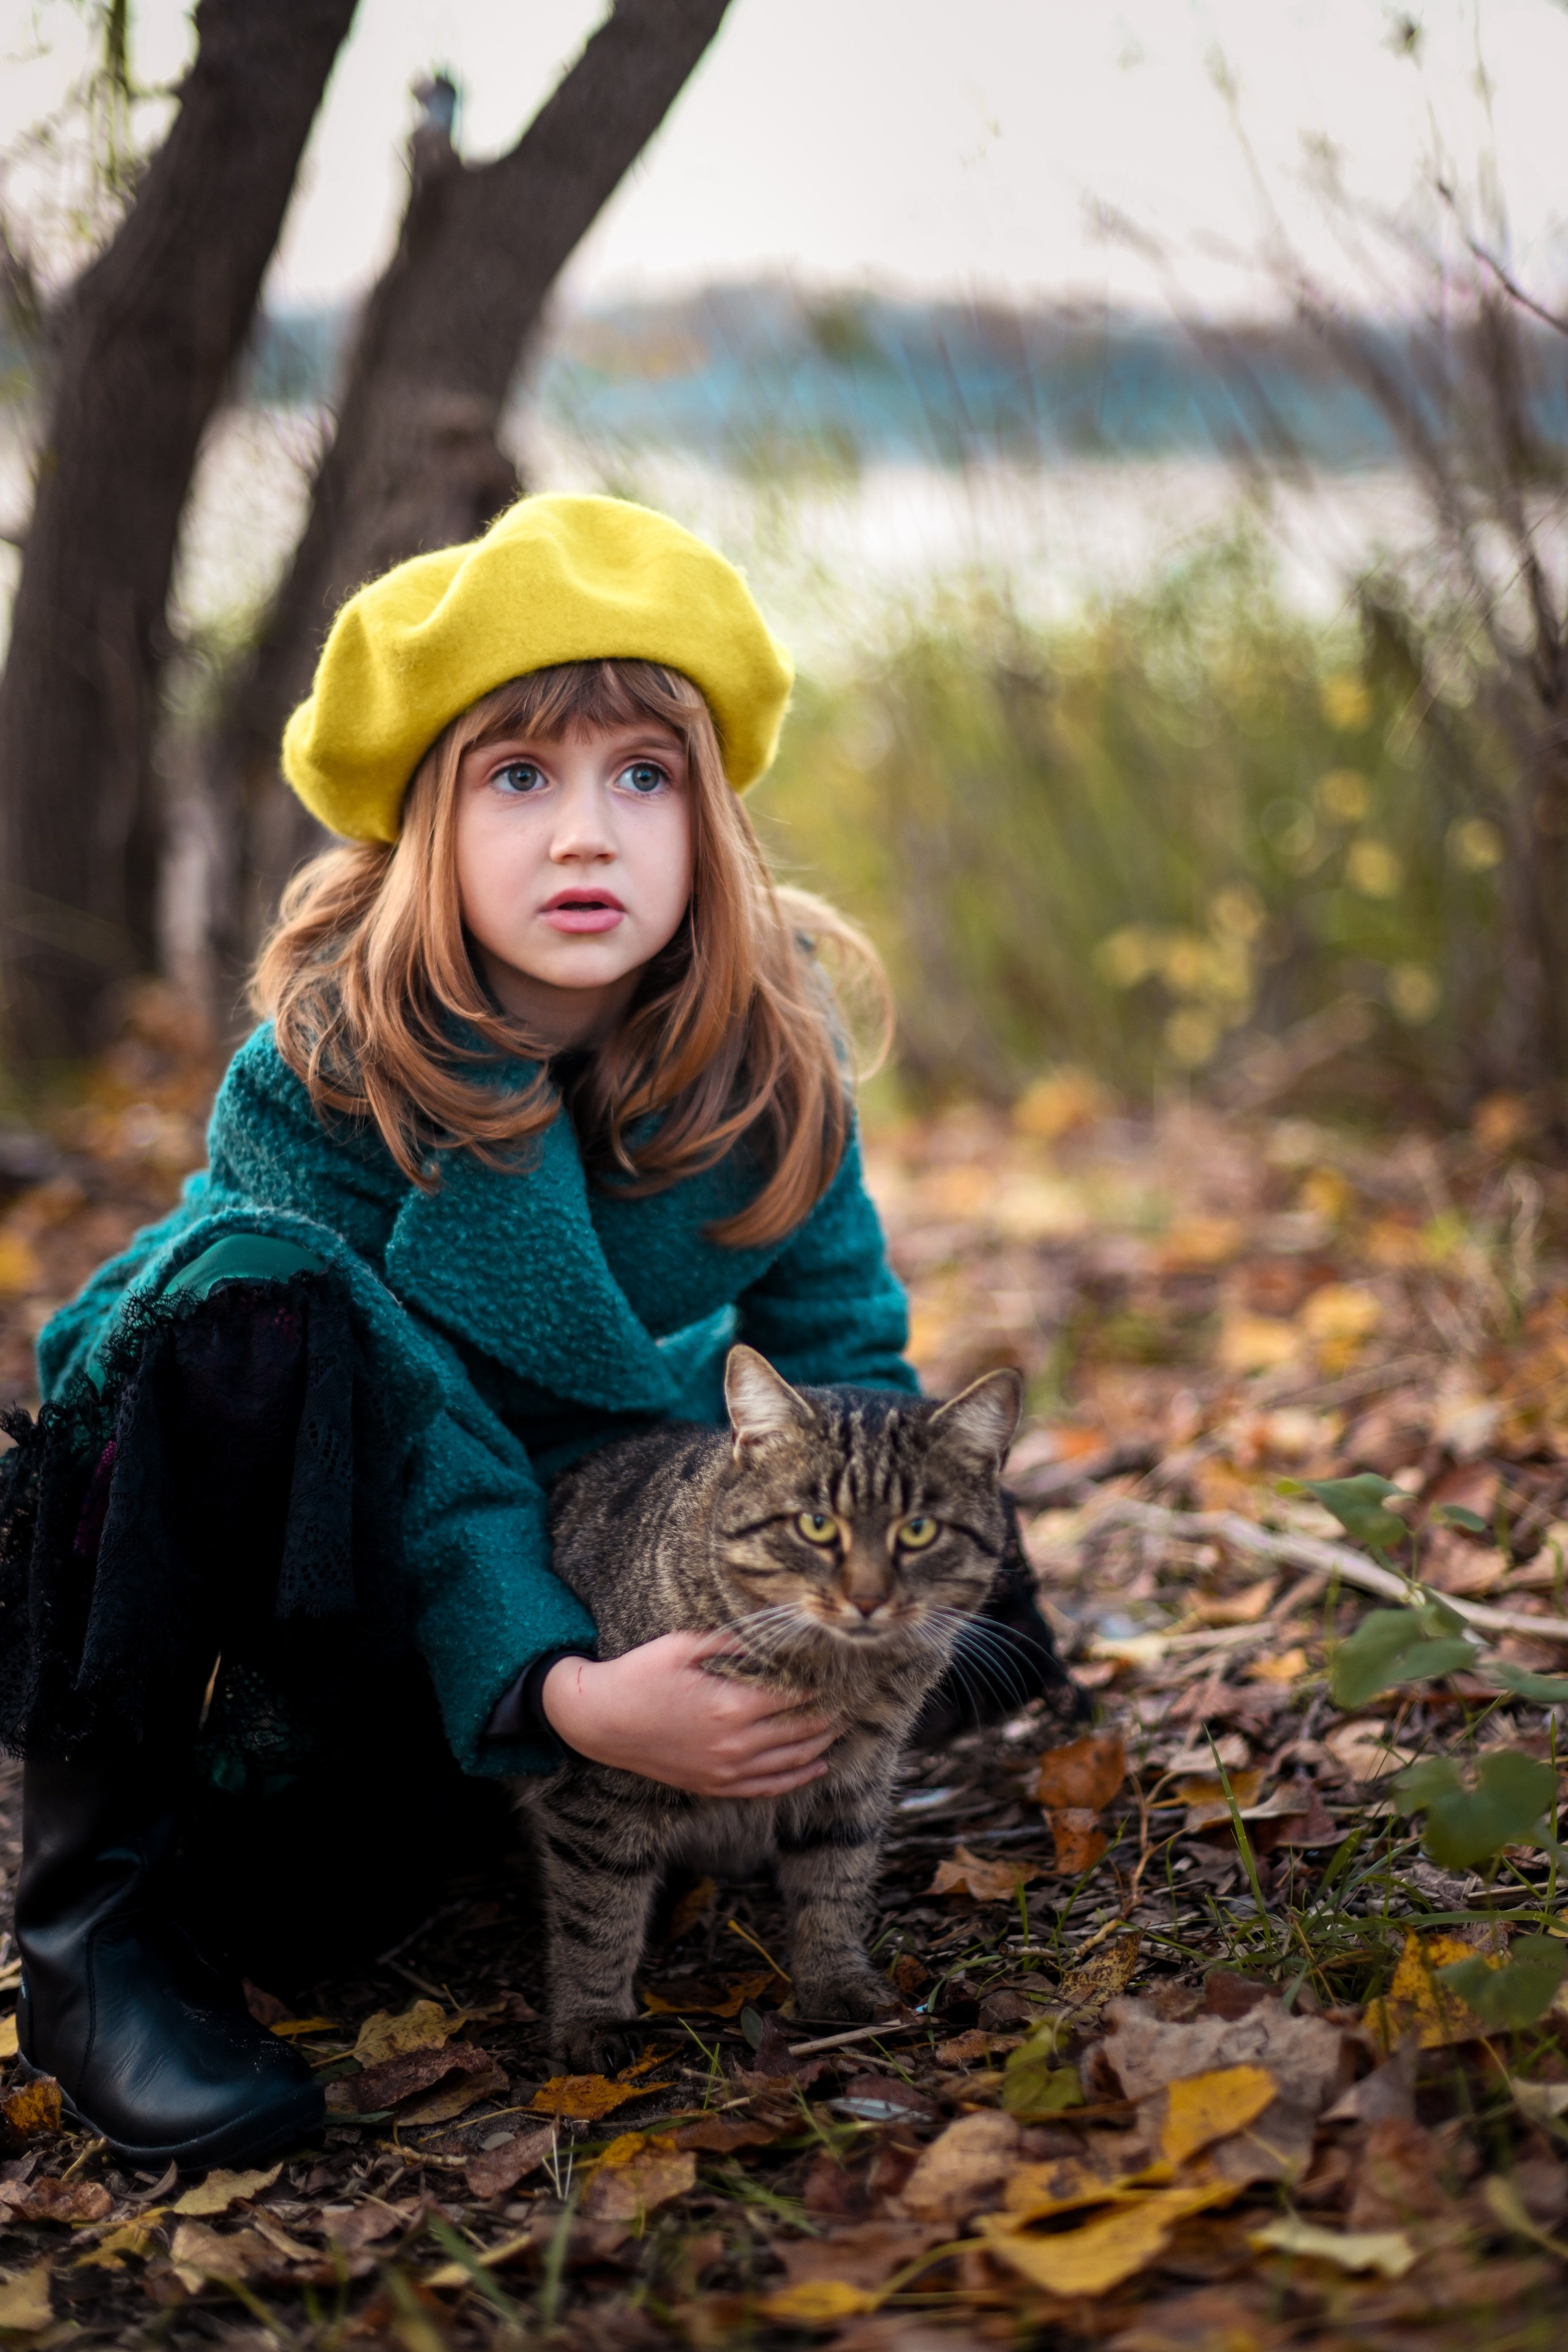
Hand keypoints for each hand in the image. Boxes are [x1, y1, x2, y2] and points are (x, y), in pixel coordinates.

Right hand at [541, 1631, 836, 1796]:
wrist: (598, 1721)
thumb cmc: (639, 1675)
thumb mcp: (684, 1645)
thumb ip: (733, 1640)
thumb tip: (775, 1630)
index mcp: (731, 1706)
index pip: (795, 1696)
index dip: (823, 1683)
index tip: (842, 1670)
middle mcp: (735, 1745)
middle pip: (801, 1731)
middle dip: (831, 1713)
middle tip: (854, 1697)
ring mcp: (724, 1770)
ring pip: (791, 1763)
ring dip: (822, 1744)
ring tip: (844, 1726)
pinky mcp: (713, 1785)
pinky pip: (766, 1788)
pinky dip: (797, 1779)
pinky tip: (817, 1767)